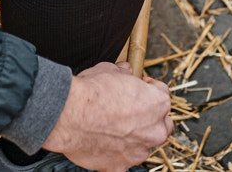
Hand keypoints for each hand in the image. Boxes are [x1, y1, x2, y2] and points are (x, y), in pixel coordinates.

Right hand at [42, 63, 172, 171]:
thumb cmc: (91, 93)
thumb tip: (124, 72)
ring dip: (134, 137)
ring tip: (114, 128)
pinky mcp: (120, 166)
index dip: (149, 89)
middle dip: (150, 117)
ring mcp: (138, 151)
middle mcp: (154, 131)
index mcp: (157, 104)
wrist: (68, 115)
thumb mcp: (110, 70)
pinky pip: (123, 159)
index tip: (139, 87)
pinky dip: (117, 153)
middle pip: (161, 124)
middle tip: (132, 110)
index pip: (163, 94)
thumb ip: (123, 73)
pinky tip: (104, 142)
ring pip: (143, 145)